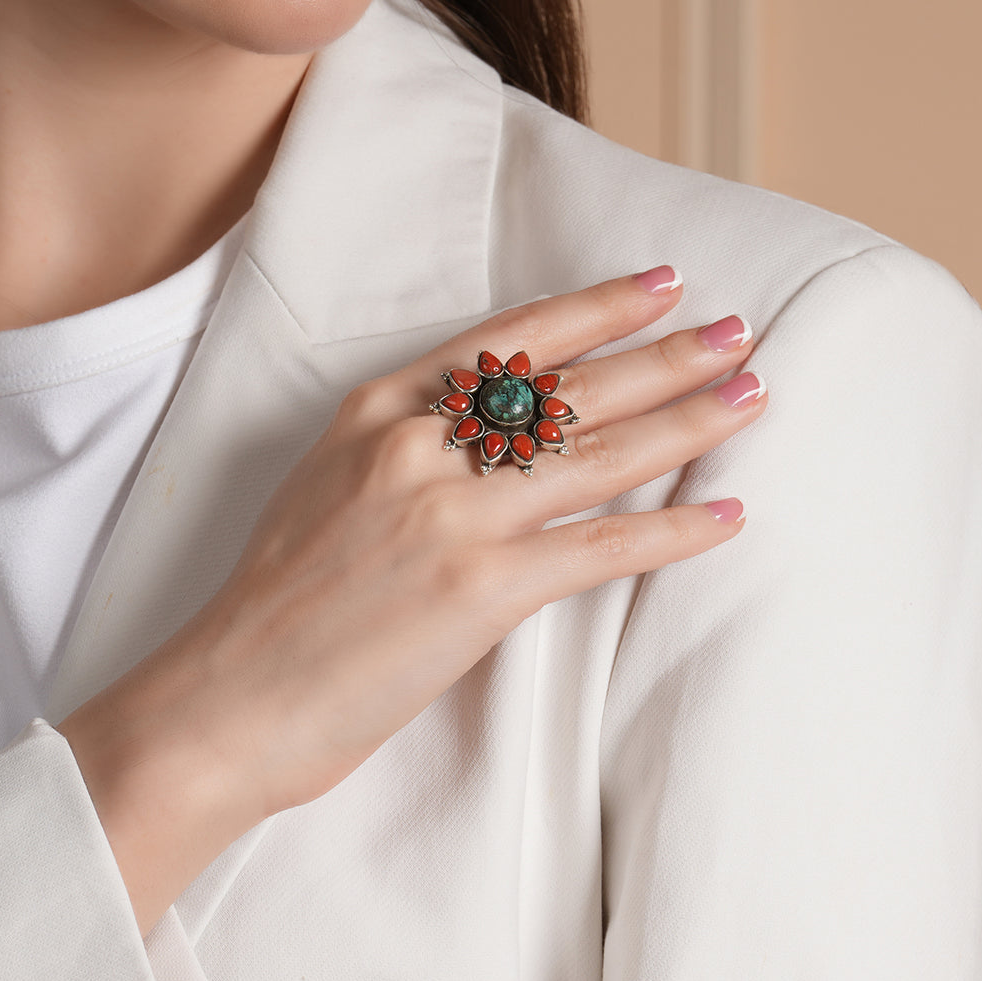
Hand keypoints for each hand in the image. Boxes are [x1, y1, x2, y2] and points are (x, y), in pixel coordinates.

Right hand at [58, 266, 766, 931]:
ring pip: (597, 452)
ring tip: (751, 393)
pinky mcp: (479, 589)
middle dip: (664, 354)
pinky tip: (726, 515)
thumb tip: (489, 434)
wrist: (229, 694)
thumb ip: (403, 445)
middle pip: (569, 386)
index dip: (593, 309)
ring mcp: (450, 514)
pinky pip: (600, 547)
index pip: (508, 340)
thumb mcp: (326, 484)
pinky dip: (671, 531)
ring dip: (687, 420)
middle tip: (734, 329)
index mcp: (376, 412)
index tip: (655, 286)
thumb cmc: (275, 598)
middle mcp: (418, 446)